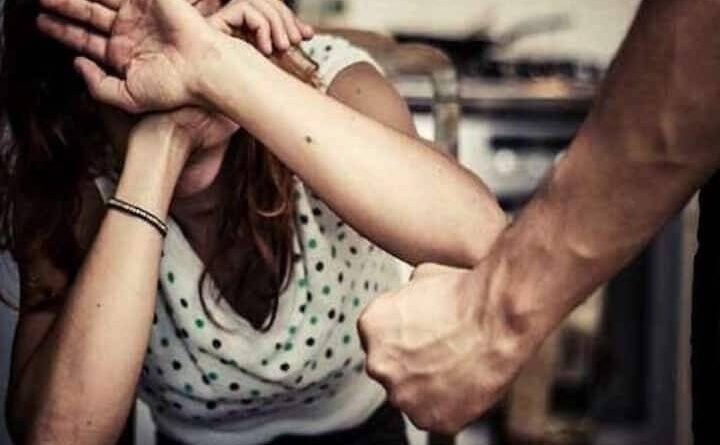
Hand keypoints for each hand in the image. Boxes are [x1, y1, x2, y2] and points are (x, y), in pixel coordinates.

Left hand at [37, 0, 313, 112]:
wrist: (203, 71)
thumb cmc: (174, 89)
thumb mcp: (127, 96)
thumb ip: (98, 86)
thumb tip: (76, 65)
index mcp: (124, 55)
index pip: (86, 38)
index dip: (62, 31)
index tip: (40, 24)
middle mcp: (130, 31)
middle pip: (88, 12)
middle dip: (63, 5)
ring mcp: (140, 13)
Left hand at [358, 262, 534, 433]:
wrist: (498, 318)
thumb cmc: (466, 296)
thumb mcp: (422, 275)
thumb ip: (405, 296)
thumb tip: (410, 297)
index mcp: (371, 327)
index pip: (378, 340)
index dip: (403, 338)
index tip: (422, 336)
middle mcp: (378, 364)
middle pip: (390, 369)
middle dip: (411, 363)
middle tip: (441, 350)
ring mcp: (403, 395)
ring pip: (411, 395)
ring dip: (428, 385)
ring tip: (457, 364)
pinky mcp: (430, 418)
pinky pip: (435, 416)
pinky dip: (449, 405)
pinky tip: (465, 382)